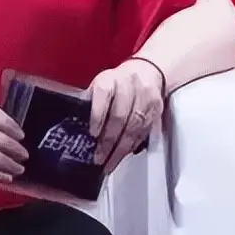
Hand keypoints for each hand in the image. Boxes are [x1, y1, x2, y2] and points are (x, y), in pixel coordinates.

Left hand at [88, 59, 164, 173]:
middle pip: (119, 116)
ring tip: (110, 163)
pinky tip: (123, 154)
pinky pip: (144, 131)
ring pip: (133, 127)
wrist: (148, 71)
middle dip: (108, 141)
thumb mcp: (100, 85)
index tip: (93, 134)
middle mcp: (128, 86)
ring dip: (121, 149)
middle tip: (99, 158)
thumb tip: (79, 127)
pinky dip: (133, 145)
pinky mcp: (156, 109)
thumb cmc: (117, 82)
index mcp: (109, 79)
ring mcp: (144, 97)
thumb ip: (90, 102)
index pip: (103, 95)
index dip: (98, 115)